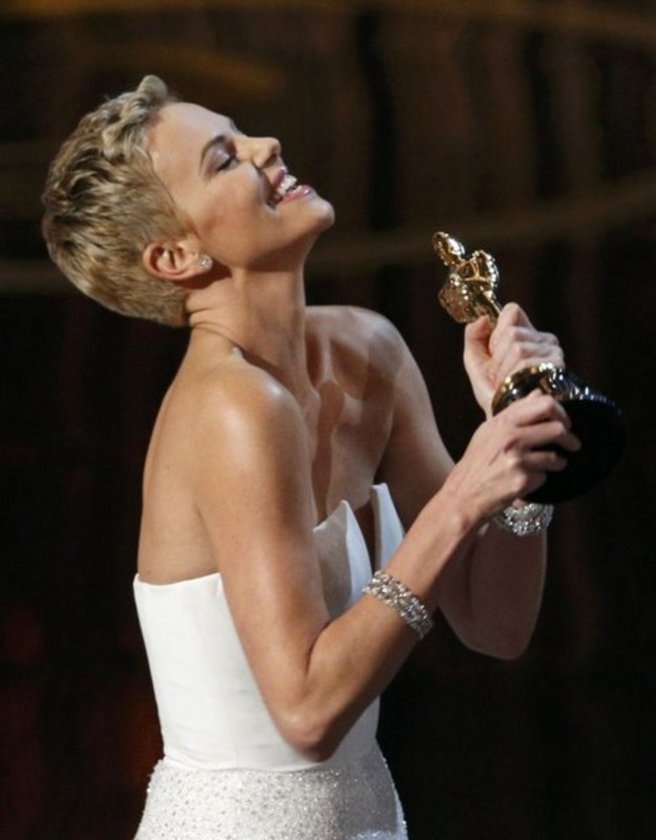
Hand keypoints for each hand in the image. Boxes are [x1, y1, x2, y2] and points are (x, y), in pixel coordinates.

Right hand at [443, 391, 580, 519]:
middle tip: (572, 445)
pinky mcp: (522, 480)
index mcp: (503, 422)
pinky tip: (528, 482)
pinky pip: (544, 477)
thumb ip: (514, 412)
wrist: (463, 495)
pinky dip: (539, 480)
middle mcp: (510, 437)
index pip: (544, 404)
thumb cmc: (476, 464)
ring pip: (555, 457)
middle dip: (570, 439)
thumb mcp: (489, 431)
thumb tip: (537, 393)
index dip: (561, 413)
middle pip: (557, 429)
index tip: (565, 423)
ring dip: (557, 463)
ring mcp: (517, 459)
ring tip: (551, 466)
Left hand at [464, 303, 563, 414]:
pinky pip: (526, 363)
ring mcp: (553, 353)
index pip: (511, 311)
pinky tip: (515, 389)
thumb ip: (474, 337)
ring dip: (503, 371)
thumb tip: (483, 319)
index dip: (496, 333)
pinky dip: (512, 377)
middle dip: (497, 358)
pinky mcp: (556, 368)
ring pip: (518, 347)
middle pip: (511, 333)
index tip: (494, 352)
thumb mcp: (476, 361)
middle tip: (499, 376)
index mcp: (527, 333)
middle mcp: (545, 339)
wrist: (504, 418)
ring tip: (506, 384)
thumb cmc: (492, 391)